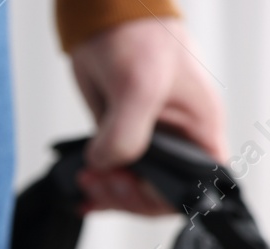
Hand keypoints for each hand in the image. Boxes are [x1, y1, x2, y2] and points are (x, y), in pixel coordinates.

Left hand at [69, 18, 225, 214]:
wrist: (106, 20)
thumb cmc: (139, 38)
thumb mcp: (138, 86)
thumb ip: (127, 132)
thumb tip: (107, 164)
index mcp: (200, 129)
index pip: (196, 184)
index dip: (162, 197)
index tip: (130, 185)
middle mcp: (178, 140)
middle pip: (159, 194)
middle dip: (127, 196)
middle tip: (99, 181)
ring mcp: (149, 141)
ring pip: (134, 188)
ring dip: (107, 193)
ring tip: (85, 180)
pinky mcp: (121, 138)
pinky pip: (114, 174)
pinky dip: (97, 188)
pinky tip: (80, 193)